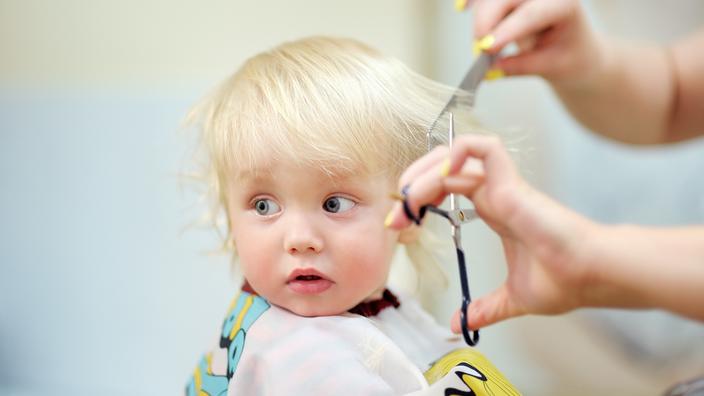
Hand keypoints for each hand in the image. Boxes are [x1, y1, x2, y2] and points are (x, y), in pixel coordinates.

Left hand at [386, 135, 594, 329]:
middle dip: (413, 183)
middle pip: (444, 167)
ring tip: (407, 199)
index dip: (418, 199)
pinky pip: (483, 148)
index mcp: (494, 209)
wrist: (590, 276)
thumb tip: (460, 325)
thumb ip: (485, 308)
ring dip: (424, 172)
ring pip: (455, 156)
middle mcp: (495, 192)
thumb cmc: (564, 280)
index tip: (400, 225)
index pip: (447, 187)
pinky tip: (438, 177)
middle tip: (397, 213)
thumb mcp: (512, 298)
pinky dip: (457, 152)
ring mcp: (503, 185)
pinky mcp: (512, 183)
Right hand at [464, 0, 603, 84]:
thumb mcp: (550, 67)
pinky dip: (474, 1)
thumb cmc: (569, 57)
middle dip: (486, 22)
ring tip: (490, 47)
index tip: (485, 48)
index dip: (506, 31)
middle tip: (479, 50)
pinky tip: (462, 7)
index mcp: (564, 4)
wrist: (575, 49)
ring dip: (484, 21)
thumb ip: (520, 67)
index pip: (530, 14)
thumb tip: (489, 71)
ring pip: (491, 0)